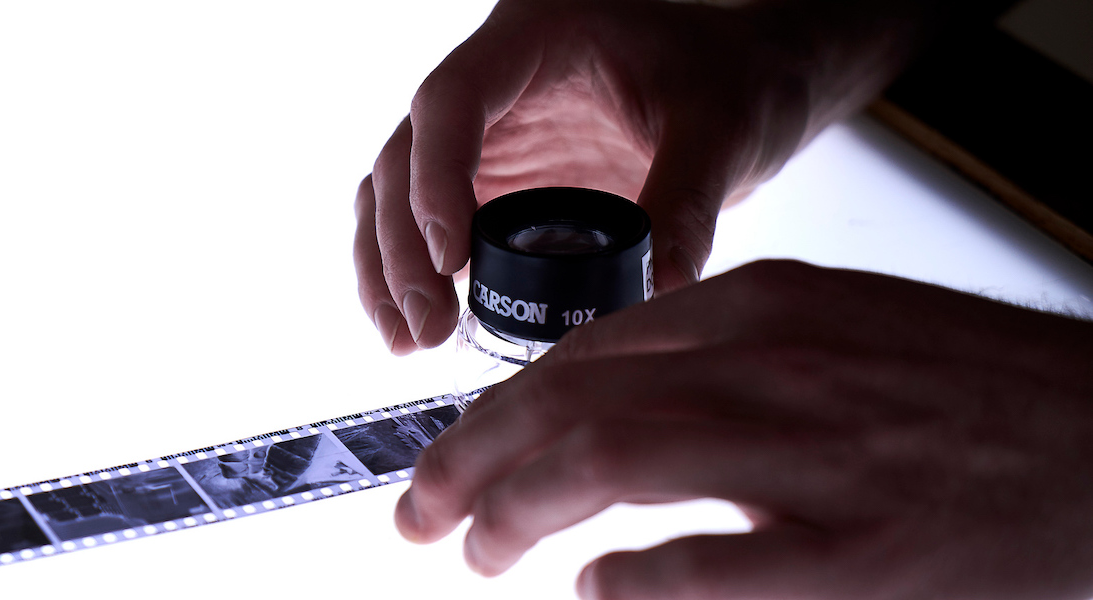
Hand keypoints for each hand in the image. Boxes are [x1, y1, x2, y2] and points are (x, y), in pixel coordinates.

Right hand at [353, 0, 928, 353]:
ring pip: (394, 193)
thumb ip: (688, 201)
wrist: (743, 82)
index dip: (436, 178)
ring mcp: (484, 134)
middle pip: (404, 156)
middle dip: (402, 247)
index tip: (452, 260)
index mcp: (533, 37)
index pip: (452, 101)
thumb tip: (658, 291)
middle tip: (426, 327)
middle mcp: (490, 82)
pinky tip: (419, 329)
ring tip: (407, 340)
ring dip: (389, 268)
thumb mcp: (721, 128)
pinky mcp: (491, 180)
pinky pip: (425, 224)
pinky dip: (413, 274)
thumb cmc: (732, 77)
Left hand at [396, 260, 1092, 598]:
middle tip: (420, 511)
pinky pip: (712, 568)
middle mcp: (773, 366)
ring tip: (475, 550)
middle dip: (469, 460)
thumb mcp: (831, 328)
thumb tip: (600, 402)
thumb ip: (715, 355)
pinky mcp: (860, 554)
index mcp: (764, 308)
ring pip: (611, 464)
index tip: (455, 449)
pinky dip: (635, 581)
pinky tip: (594, 591)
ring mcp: (813, 457)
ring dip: (518, 511)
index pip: (583, 353)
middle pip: (569, 403)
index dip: (496, 408)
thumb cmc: (969, 393)